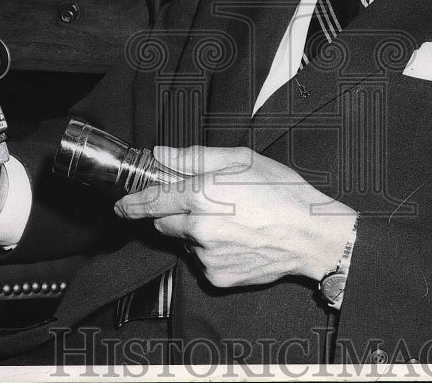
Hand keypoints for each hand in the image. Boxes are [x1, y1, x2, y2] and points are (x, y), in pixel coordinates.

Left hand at [114, 146, 355, 287]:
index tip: (121, 205)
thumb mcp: (241, 159)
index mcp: (201, 194)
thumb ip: (195, 157)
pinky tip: (239, 241)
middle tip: (206, 204)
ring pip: (186, 242)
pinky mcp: (217, 277)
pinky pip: (202, 262)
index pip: (151, 200)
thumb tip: (161, 154)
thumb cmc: (281, 191)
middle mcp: (198, 228)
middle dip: (174, 213)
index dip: (131, 203)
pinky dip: (213, 252)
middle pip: (164, 222)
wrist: (310, 234)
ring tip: (233, 222)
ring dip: (196, 233)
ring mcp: (206, 256)